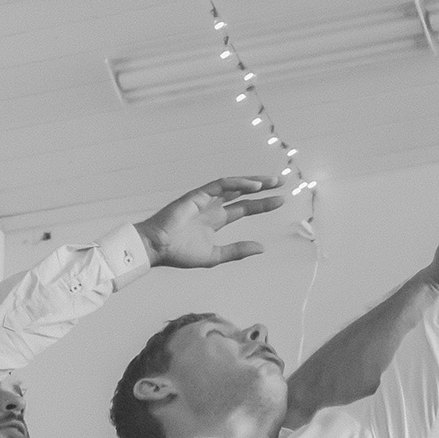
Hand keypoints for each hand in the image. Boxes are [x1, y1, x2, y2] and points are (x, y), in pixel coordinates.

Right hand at [134, 176, 283, 268]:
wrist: (157, 248)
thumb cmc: (179, 253)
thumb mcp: (215, 255)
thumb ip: (237, 250)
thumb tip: (262, 248)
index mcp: (216, 220)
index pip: (244, 208)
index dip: (262, 204)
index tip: (280, 201)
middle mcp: (213, 207)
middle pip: (242, 193)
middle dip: (261, 187)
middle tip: (281, 183)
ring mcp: (205, 199)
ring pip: (234, 185)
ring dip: (253, 181)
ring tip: (272, 181)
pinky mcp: (198, 194)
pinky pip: (221, 184)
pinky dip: (238, 183)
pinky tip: (254, 186)